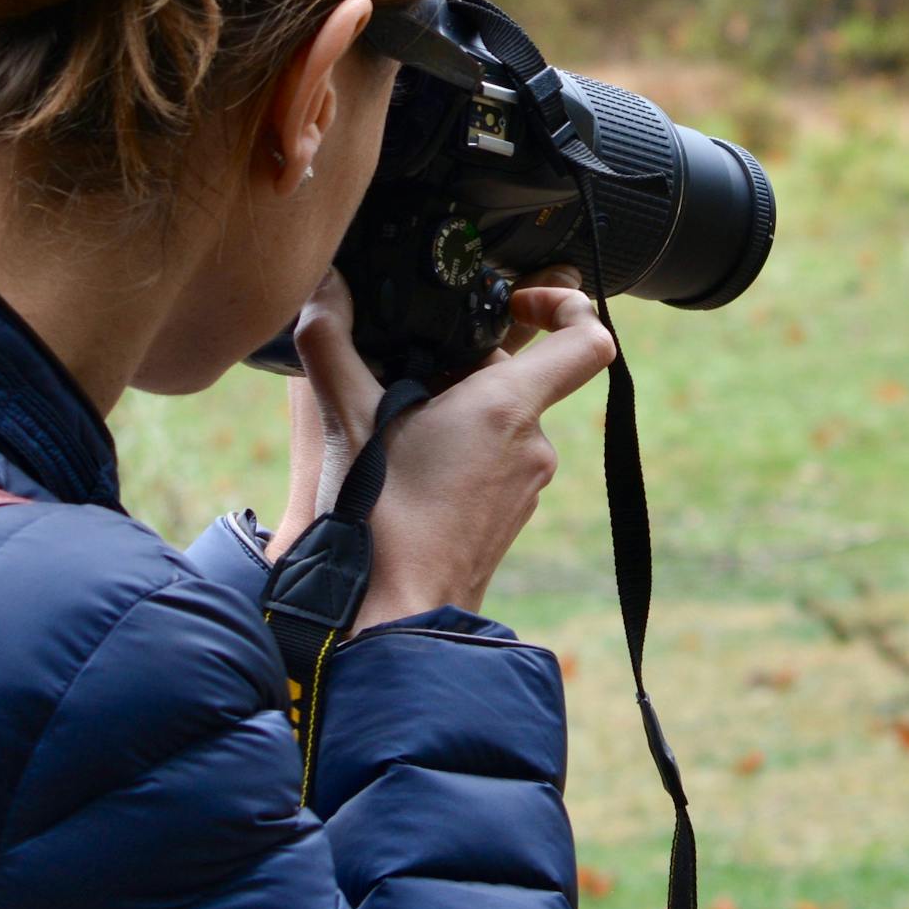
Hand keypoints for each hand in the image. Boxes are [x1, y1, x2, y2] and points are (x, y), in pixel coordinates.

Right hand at [271, 267, 612, 632]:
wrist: (393, 619)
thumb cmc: (377, 522)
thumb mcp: (344, 419)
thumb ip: (330, 343)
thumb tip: (322, 289)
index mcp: (507, 408)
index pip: (586, 340)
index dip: (564, 305)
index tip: (517, 303)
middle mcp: (534, 446)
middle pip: (521, 379)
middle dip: (465, 370)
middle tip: (405, 380)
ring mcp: (528, 488)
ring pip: (503, 424)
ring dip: (457, 415)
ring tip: (396, 433)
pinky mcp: (511, 520)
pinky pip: (496, 465)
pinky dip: (460, 455)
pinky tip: (407, 473)